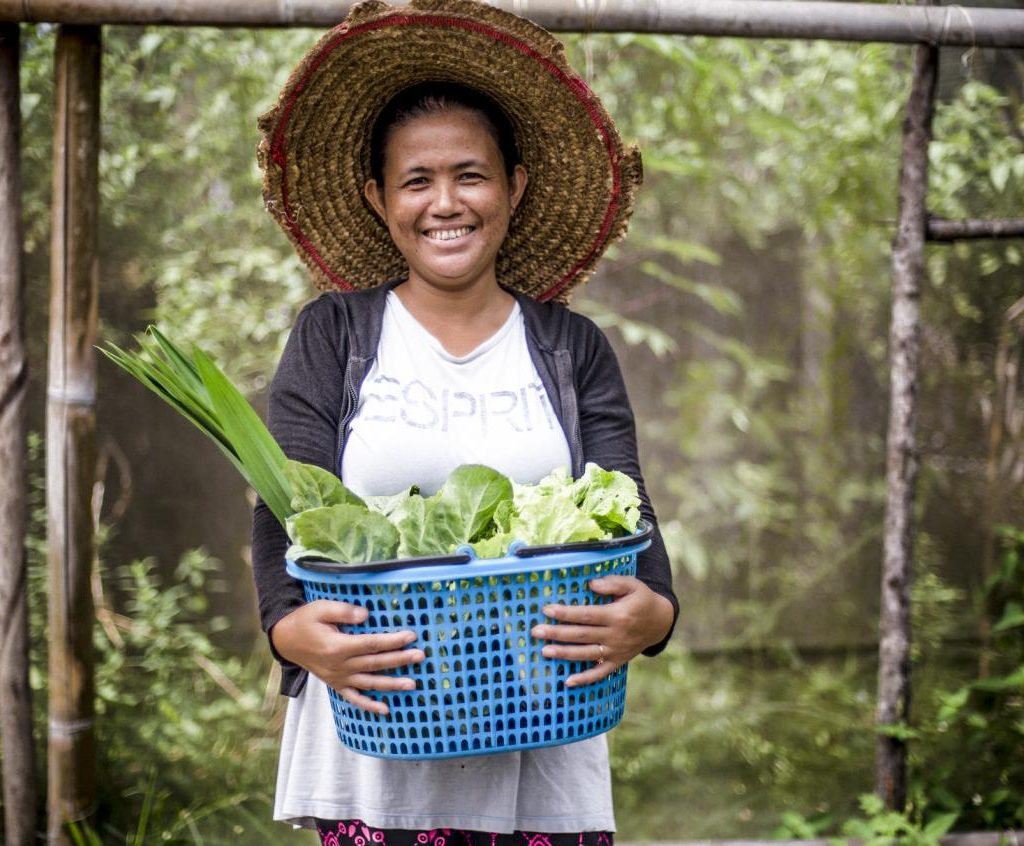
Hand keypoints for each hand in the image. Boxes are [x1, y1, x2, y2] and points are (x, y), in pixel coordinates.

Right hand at [270, 600, 424, 714]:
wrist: (286, 640)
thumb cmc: (305, 621)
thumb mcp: (320, 608)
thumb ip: (344, 611)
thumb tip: (367, 615)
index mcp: (337, 646)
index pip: (371, 644)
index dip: (392, 640)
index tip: (411, 636)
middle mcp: (339, 666)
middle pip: (375, 664)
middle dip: (399, 660)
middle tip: (420, 656)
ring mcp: (338, 678)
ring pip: (369, 683)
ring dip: (392, 684)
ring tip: (413, 684)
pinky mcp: (336, 684)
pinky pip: (354, 698)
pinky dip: (369, 705)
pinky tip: (386, 709)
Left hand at [530, 576, 673, 687]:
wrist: (660, 622)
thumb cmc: (642, 599)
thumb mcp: (633, 585)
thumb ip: (613, 583)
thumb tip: (591, 584)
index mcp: (618, 615)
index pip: (587, 615)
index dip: (566, 613)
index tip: (547, 610)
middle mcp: (615, 635)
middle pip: (582, 635)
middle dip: (557, 633)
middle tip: (536, 631)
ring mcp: (616, 651)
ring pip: (586, 654)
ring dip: (564, 654)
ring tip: (545, 651)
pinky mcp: (618, 662)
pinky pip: (600, 673)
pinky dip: (585, 679)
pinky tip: (568, 682)